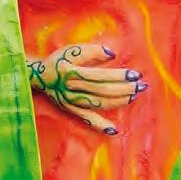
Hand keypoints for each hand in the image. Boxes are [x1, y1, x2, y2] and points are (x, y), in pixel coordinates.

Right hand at [28, 43, 145, 133]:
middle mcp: (72, 88)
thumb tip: (112, 54)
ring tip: (133, 96)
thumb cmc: (58, 60)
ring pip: (98, 104)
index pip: (100, 75)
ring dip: (118, 102)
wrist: (39, 76)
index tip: (135, 74)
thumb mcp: (72, 50)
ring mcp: (71, 101)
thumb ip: (92, 51)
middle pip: (102, 91)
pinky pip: (86, 119)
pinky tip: (114, 129)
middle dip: (124, 89)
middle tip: (141, 86)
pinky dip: (99, 125)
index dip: (119, 76)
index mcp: (72, 72)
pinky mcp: (70, 110)